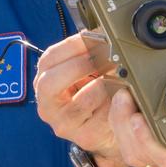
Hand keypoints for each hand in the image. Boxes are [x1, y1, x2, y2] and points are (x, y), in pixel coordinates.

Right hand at [34, 33, 127, 166]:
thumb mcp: (86, 69)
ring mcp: (63, 123)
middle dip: (79, 65)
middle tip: (103, 57)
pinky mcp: (83, 136)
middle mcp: (47, 104)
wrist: (106, 128)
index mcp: (45, 81)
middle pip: (50, 83)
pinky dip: (113, 101)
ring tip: (117, 73)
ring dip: (104, 83)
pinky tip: (120, 93)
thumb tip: (104, 30)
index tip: (93, 38)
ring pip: (81, 100)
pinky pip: (100, 115)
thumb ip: (88, 51)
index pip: (49, 59)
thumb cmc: (94, 93)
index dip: (72, 46)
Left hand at [106, 84, 165, 166]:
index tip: (136, 115)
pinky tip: (127, 115)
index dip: (146, 138)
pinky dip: (130, 137)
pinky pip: (142, 158)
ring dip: (123, 131)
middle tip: (124, 96)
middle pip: (142, 157)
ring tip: (123, 102)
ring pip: (138, 159)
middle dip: (124, 126)